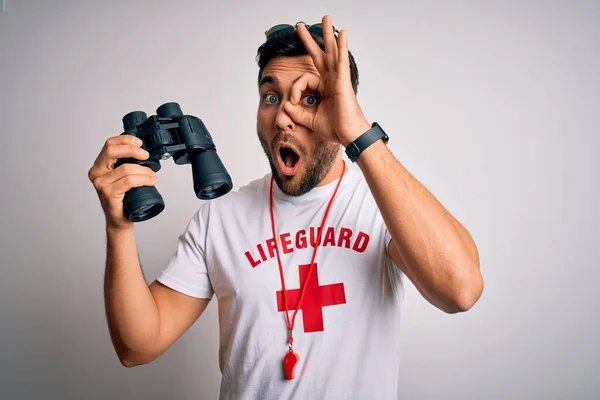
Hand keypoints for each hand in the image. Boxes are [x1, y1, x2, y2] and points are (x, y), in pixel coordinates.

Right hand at [88, 135, 156, 230]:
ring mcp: (101, 184)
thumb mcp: (124, 176)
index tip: (139, 143)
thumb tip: (143, 152)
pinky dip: (143, 179)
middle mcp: (96, 173)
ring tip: (152, 176)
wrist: (121, 220)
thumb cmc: (124, 198)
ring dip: (144, 171)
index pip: (109, 144)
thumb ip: (127, 163)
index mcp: (99, 166)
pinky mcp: (108, 193)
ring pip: (126, 168)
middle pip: (112, 151)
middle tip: (145, 156)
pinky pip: (129, 181)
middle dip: (133, 150)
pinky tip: (150, 181)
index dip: (126, 140)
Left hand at [283, 15, 370, 146]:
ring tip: (326, 18)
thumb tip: (286, 104)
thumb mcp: (310, 119)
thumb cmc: (336, 129)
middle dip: (311, 40)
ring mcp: (338, 79)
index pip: (305, 79)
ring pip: (332, 52)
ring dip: (328, 34)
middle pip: (320, 55)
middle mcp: (331, 80)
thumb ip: (297, 112)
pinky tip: (342, 33)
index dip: (295, 89)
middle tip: (301, 25)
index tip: (292, 102)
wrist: (349, 136)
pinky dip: (342, 46)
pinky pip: (342, 61)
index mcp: (324, 88)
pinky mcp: (343, 82)